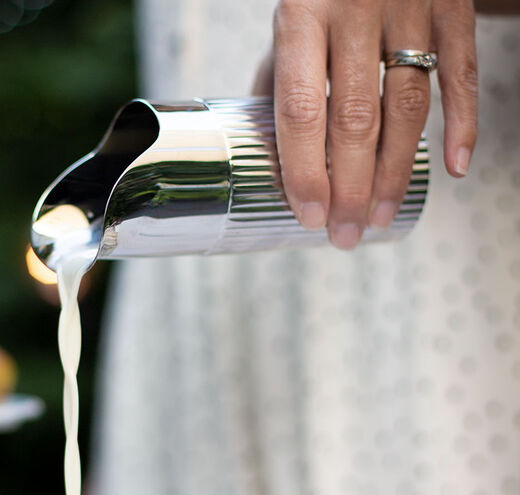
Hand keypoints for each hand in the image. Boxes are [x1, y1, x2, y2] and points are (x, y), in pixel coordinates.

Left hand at [255, 0, 477, 248]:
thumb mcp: (290, 27)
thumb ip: (278, 85)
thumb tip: (271, 162)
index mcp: (300, 16)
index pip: (301, 112)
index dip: (305, 173)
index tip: (311, 218)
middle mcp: (354, 9)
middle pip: (357, 120)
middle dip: (351, 190)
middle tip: (345, 235)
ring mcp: (409, 3)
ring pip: (407, 107)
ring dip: (395, 173)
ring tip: (381, 217)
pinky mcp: (454, 3)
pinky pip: (461, 73)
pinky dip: (461, 124)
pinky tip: (452, 169)